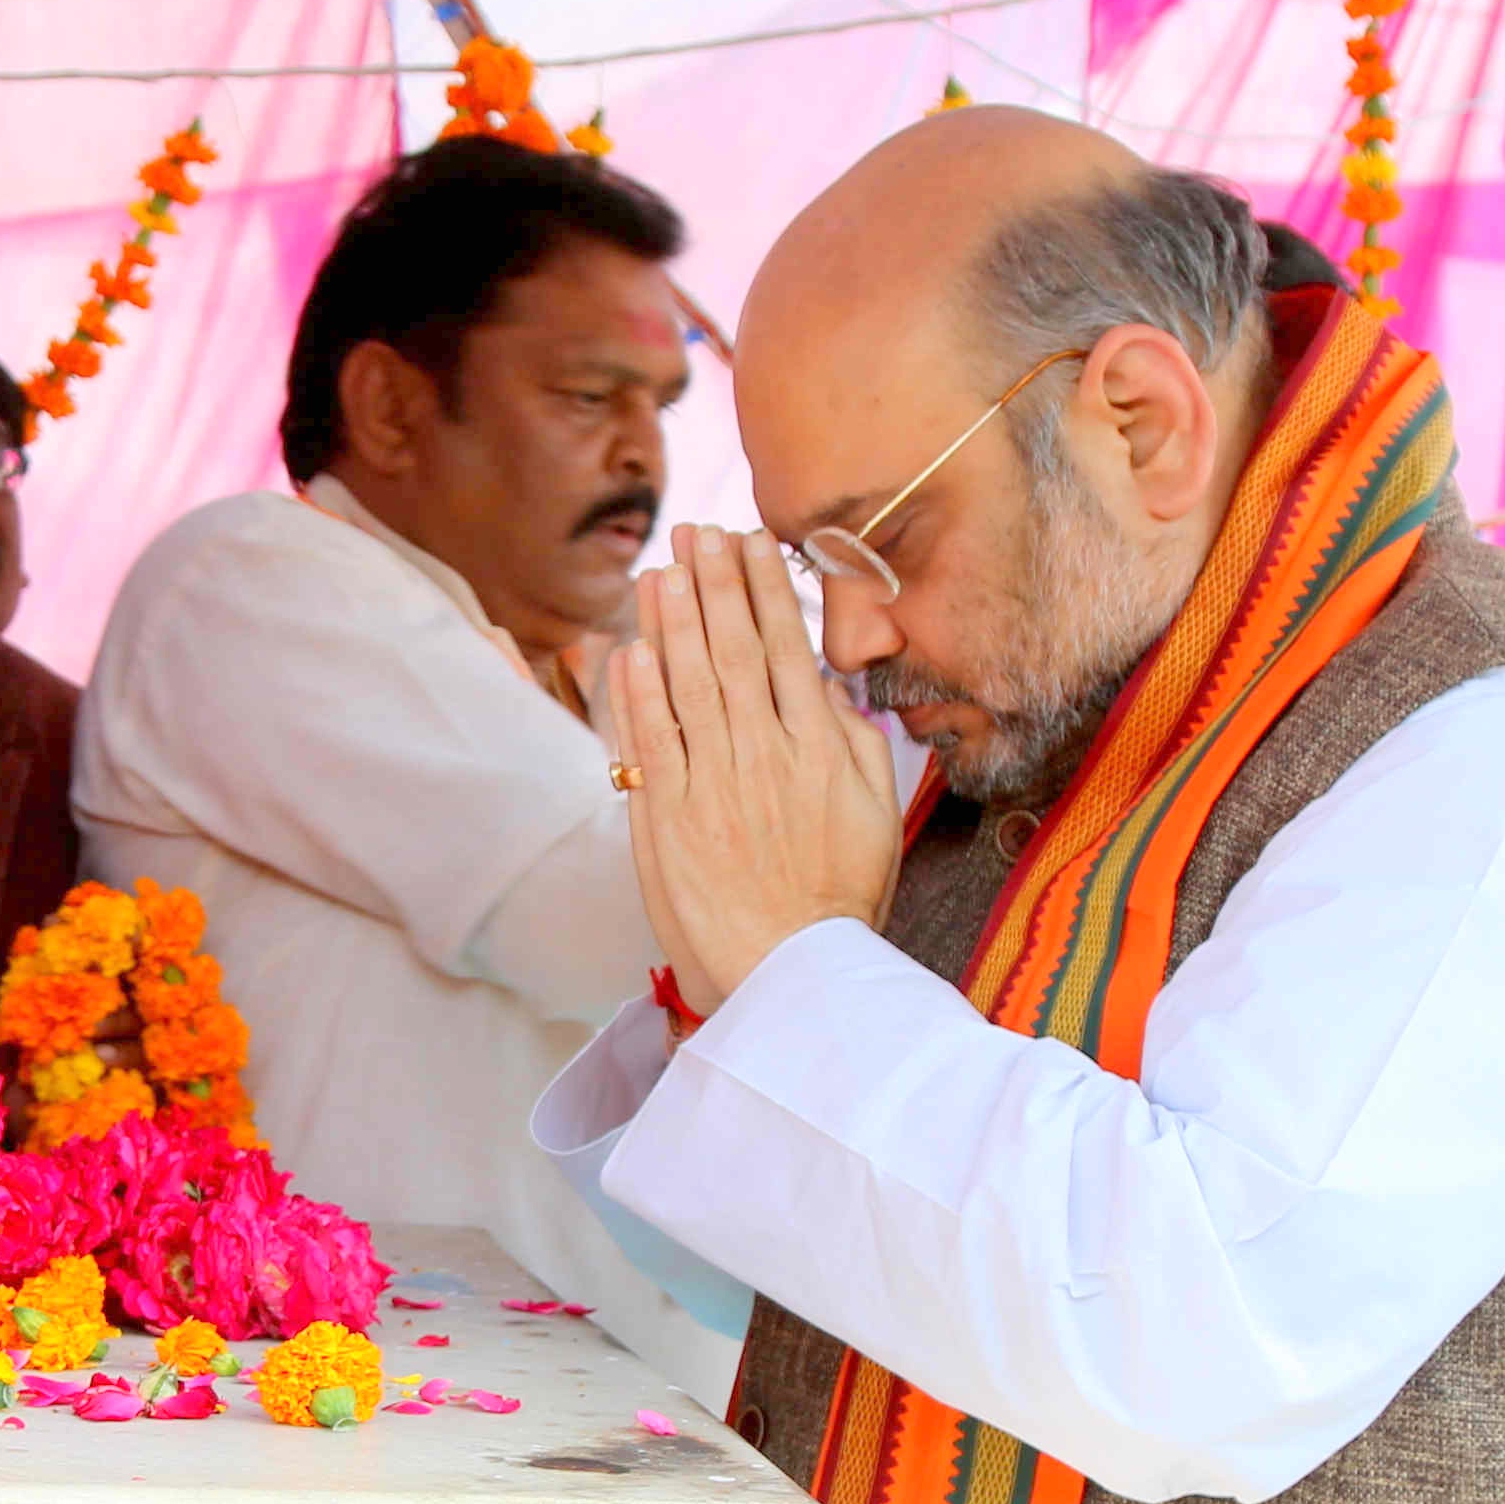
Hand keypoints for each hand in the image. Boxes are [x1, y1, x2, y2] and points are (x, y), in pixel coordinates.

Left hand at [605, 525, 898, 1014]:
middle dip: (712, 583)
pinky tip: (629, 649)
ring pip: (686, 685)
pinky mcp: (668, 819)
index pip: (784, 648)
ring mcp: (711, 784)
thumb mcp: (876, 813)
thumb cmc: (838, 898)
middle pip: (730, 650)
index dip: (762, 589)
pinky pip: (649, 743)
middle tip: (695, 531)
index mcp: (817, 749)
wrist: (792, 972)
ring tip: (659, 569)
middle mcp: (762, 755)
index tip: (748, 541)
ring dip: (670, 621)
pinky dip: (637, 693)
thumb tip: (827, 687)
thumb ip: (855, 743)